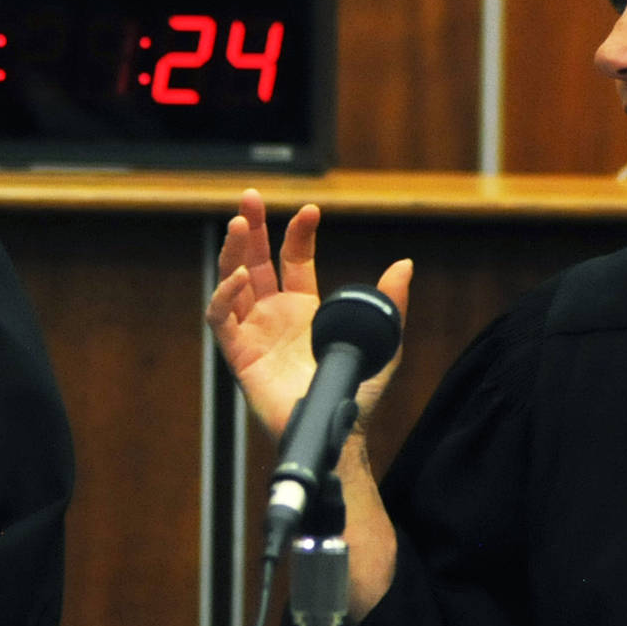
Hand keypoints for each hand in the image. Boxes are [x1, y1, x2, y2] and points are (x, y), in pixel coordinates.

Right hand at [205, 189, 412, 437]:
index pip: (293, 260)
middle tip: (249, 197)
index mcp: (304, 308)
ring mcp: (254, 332)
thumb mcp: (382, 339)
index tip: (310, 211)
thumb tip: (404, 264)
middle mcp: (274, 315)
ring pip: (232, 282)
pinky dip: (224, 295)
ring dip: (233, 252)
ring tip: (238, 223)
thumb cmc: (357, 392)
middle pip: (255, 261)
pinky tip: (239, 277)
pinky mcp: (239, 354)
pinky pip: (221, 319)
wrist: (337, 428)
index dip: (298, 234)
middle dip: (251, 229)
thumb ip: (390, 302)